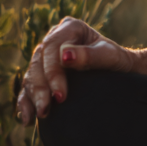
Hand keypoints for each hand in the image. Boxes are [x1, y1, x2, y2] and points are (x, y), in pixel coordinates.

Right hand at [16, 17, 134, 123]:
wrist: (121, 70)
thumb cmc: (116, 60)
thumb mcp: (109, 56)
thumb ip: (89, 55)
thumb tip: (65, 56)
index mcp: (70, 27)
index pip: (52, 48)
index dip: (53, 72)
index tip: (61, 95)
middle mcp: (54, 38)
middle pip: (38, 63)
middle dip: (41, 88)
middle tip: (46, 109)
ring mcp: (46, 56)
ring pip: (31, 75)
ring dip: (33, 97)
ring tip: (40, 115)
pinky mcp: (42, 74)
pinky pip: (28, 87)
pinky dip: (25, 102)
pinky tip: (26, 118)